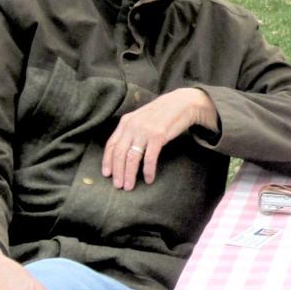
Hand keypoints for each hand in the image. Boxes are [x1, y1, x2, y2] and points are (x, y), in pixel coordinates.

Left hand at [102, 87, 217, 189]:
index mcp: (126, 122)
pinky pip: (149, 158)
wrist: (183, 103)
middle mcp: (132, 126)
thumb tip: (124, 150)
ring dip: (129, 175)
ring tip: (130, 186)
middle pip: (119, 154)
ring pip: (131, 158)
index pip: (111, 144)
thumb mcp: (142, 118)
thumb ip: (132, 130)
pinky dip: (148, 171)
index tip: (107, 174)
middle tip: (119, 186)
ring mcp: (145, 131)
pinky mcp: (158, 136)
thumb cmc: (163, 112)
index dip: (107, 161)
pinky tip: (149, 179)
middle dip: (118, 172)